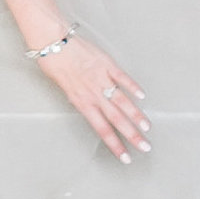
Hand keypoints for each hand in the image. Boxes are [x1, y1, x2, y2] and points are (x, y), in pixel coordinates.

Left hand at [39, 32, 150, 161]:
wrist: (52, 41)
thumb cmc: (52, 63)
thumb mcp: (62, 87)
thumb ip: (77, 99)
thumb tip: (87, 107)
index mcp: (81, 102)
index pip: (102, 129)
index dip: (115, 144)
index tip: (125, 156)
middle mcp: (93, 93)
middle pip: (116, 119)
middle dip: (132, 135)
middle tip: (145, 147)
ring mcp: (101, 78)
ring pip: (122, 101)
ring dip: (136, 115)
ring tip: (147, 127)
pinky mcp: (106, 64)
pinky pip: (122, 77)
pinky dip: (132, 87)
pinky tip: (141, 96)